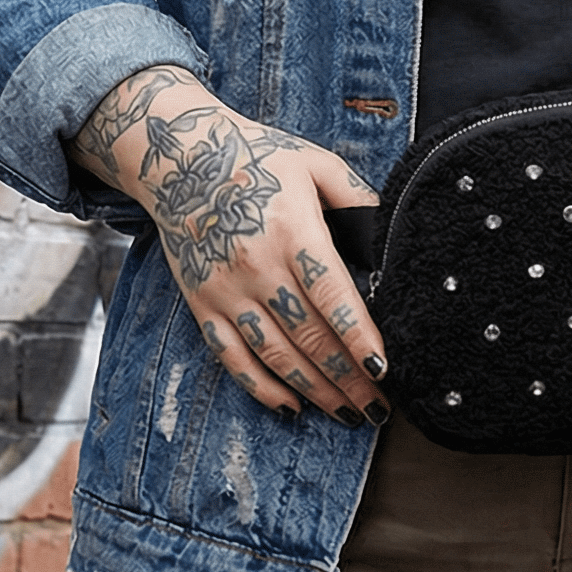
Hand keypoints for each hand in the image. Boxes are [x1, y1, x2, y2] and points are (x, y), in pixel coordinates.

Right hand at [69, 66, 388, 425]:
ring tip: (349, 412)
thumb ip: (356, 197)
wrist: (180, 158)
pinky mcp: (203, 304)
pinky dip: (261, 387)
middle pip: (309, 336)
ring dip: (315, 390)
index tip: (385, 367)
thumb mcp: (315, 163)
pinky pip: (232, 357)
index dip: (358, 336)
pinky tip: (291, 406)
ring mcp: (227, 290)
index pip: (331, 295)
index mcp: (292, 230)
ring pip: (275, 355)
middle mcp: (257, 266)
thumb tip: (391, 236)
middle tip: (380, 405)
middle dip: (348, 377)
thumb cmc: (259, 159)